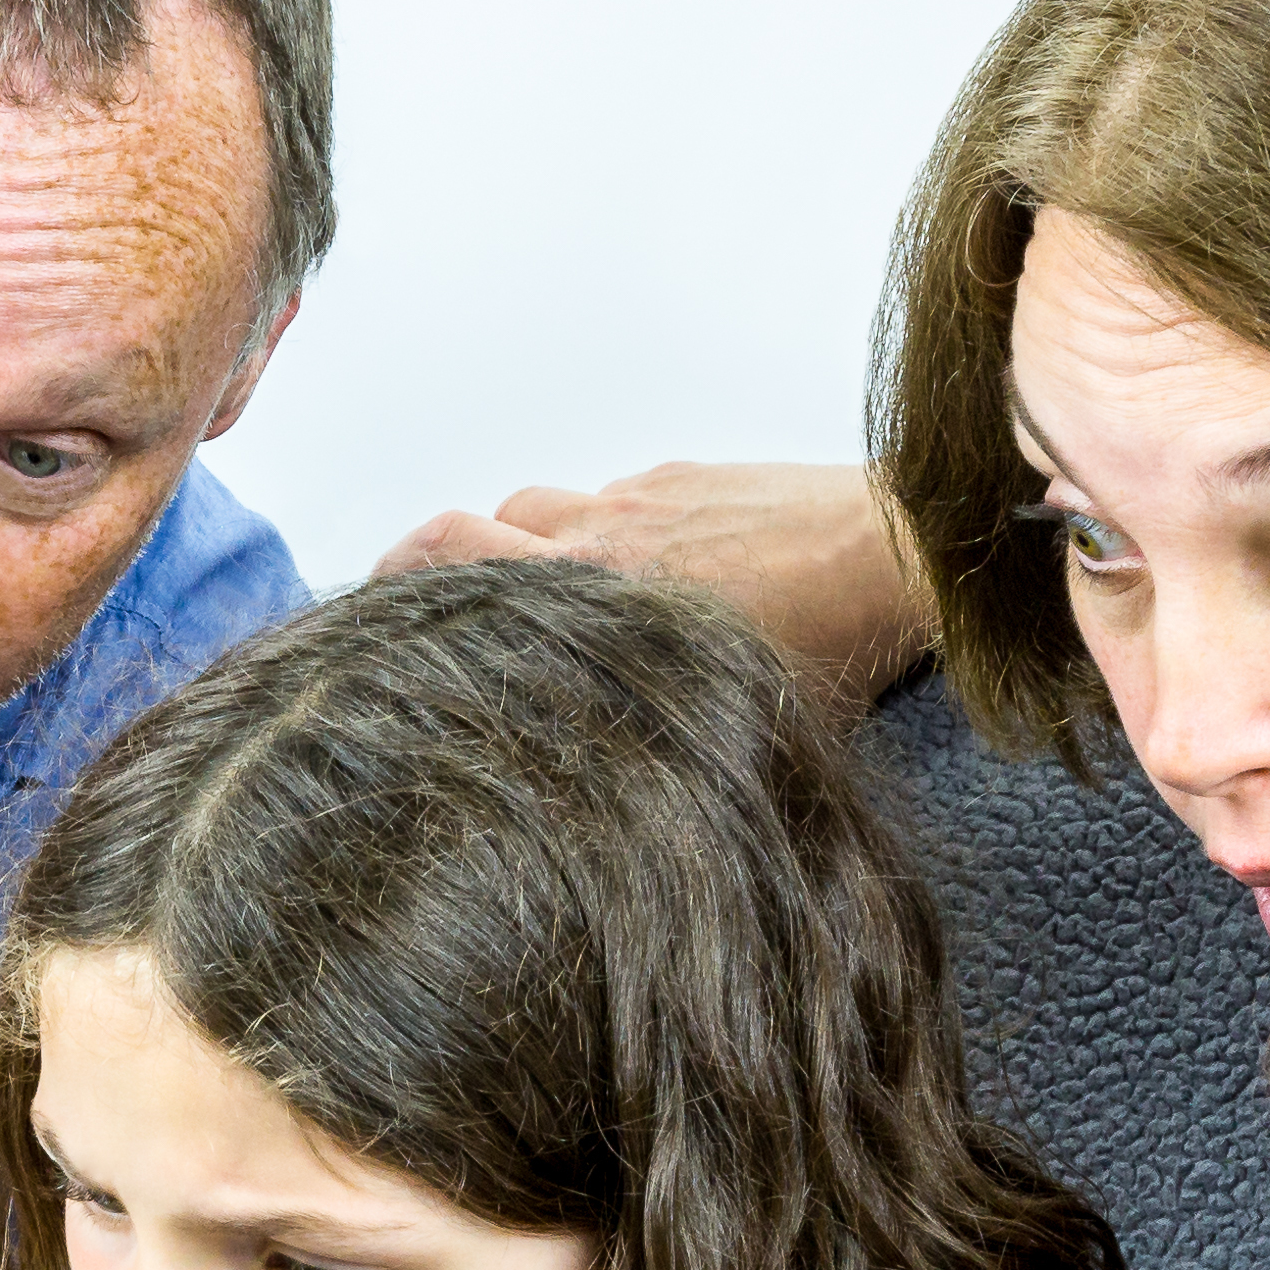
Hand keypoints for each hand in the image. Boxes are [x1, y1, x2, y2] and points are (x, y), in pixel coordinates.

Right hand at [370, 464, 926, 709]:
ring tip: (519, 593)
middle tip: (399, 603)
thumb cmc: (836, 647)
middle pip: (461, 528)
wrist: (906, 548)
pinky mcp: (689, 475)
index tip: (363, 631)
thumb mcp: (721, 718)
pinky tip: (634, 572)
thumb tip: (588, 794)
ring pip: (535, 509)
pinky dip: (598, 529)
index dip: (388, 594)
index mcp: (594, 596)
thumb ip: (640, 731)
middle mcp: (601, 537)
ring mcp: (643, 496)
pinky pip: (613, 496)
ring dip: (513, 544)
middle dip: (416, 563)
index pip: (444, 566)